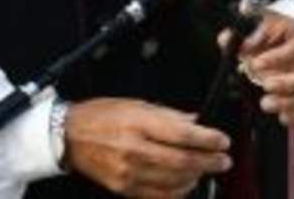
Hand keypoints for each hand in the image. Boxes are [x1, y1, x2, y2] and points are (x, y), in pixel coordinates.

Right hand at [64, 98, 231, 198]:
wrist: (70, 137)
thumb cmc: (102, 116)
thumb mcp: (136, 104)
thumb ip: (168, 115)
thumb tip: (196, 121)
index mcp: (138, 123)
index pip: (182, 133)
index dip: (207, 139)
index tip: (222, 140)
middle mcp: (134, 149)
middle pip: (182, 161)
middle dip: (209, 162)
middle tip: (223, 160)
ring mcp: (128, 172)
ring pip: (173, 181)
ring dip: (196, 177)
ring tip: (206, 170)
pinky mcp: (123, 188)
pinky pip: (158, 196)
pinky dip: (177, 192)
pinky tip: (186, 184)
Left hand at [233, 12, 293, 125]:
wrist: (284, 41)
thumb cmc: (270, 32)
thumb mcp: (258, 24)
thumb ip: (243, 35)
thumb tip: (226, 40)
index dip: (279, 58)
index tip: (255, 64)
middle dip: (289, 83)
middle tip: (265, 86)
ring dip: (291, 102)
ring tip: (265, 104)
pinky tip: (282, 118)